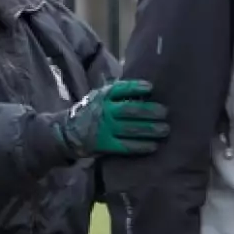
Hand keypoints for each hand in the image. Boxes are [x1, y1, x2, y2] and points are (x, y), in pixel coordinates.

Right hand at [49, 79, 168, 158]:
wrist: (68, 131)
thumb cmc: (90, 111)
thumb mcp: (98, 96)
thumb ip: (116, 92)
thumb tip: (144, 88)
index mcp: (102, 96)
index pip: (121, 89)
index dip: (137, 87)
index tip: (151, 88)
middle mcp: (104, 111)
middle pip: (130, 110)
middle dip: (150, 111)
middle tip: (165, 112)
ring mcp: (104, 129)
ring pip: (131, 129)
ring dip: (150, 129)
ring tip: (165, 129)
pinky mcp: (105, 145)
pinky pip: (126, 146)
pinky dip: (141, 146)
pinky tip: (153, 145)